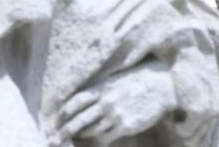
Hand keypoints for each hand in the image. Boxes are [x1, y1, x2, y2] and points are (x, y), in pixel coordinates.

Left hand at [52, 60, 176, 144]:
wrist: (162, 86)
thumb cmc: (139, 80)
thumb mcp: (117, 78)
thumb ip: (101, 87)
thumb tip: (85, 98)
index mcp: (102, 87)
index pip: (75, 101)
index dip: (64, 112)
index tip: (58, 119)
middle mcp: (106, 100)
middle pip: (78, 119)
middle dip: (65, 130)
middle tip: (55, 138)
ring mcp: (115, 114)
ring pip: (90, 130)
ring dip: (81, 135)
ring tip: (74, 139)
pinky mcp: (125, 125)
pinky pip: (105, 137)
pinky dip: (99, 141)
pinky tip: (97, 141)